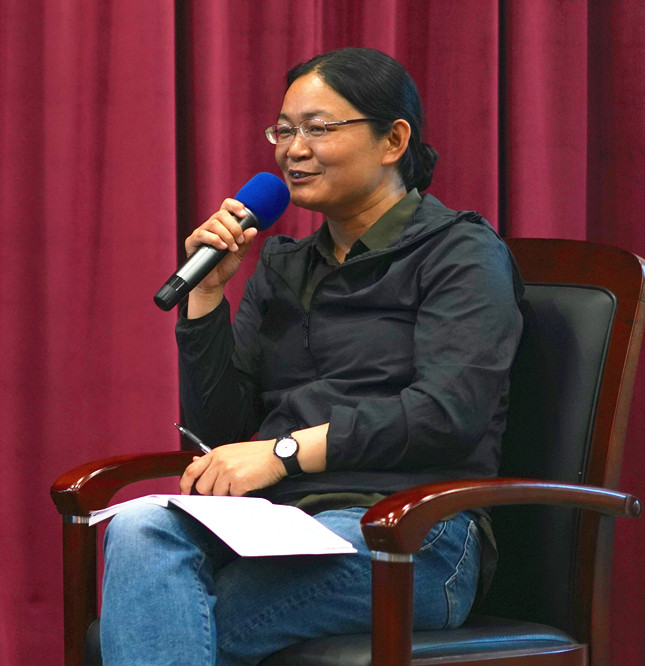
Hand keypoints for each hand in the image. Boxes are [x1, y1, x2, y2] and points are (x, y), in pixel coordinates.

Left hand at [179, 439, 285, 496]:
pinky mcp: (239, 482)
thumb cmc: (257, 454)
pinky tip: (247, 484)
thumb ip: (213, 459)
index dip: (185, 484)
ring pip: (216, 495)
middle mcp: (220, 462)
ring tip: (239, 483)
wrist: (277, 454)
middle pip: (202, 487)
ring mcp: (228, 472)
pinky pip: (232, 497)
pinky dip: (239, 494)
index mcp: (216, 454)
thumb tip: (195, 462)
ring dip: (227, 493)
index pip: (191, 470)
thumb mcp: (231, 451)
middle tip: (225, 487)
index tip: (185, 492)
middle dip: (211, 492)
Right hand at [185, 198, 258, 316]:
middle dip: (234, 227)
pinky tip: (222, 247)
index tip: (244, 214)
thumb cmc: (225, 266)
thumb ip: (246, 242)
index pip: (226, 206)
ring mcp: (201, 233)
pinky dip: (215, 240)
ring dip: (226, 235)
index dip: (235, 206)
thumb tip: (253, 229)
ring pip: (213, 223)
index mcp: (223, 225)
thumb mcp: (239, 254)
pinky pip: (202, 234)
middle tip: (239, 241)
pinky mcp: (192, 242)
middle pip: (221, 214)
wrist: (214, 283)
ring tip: (232, 248)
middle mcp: (211, 226)